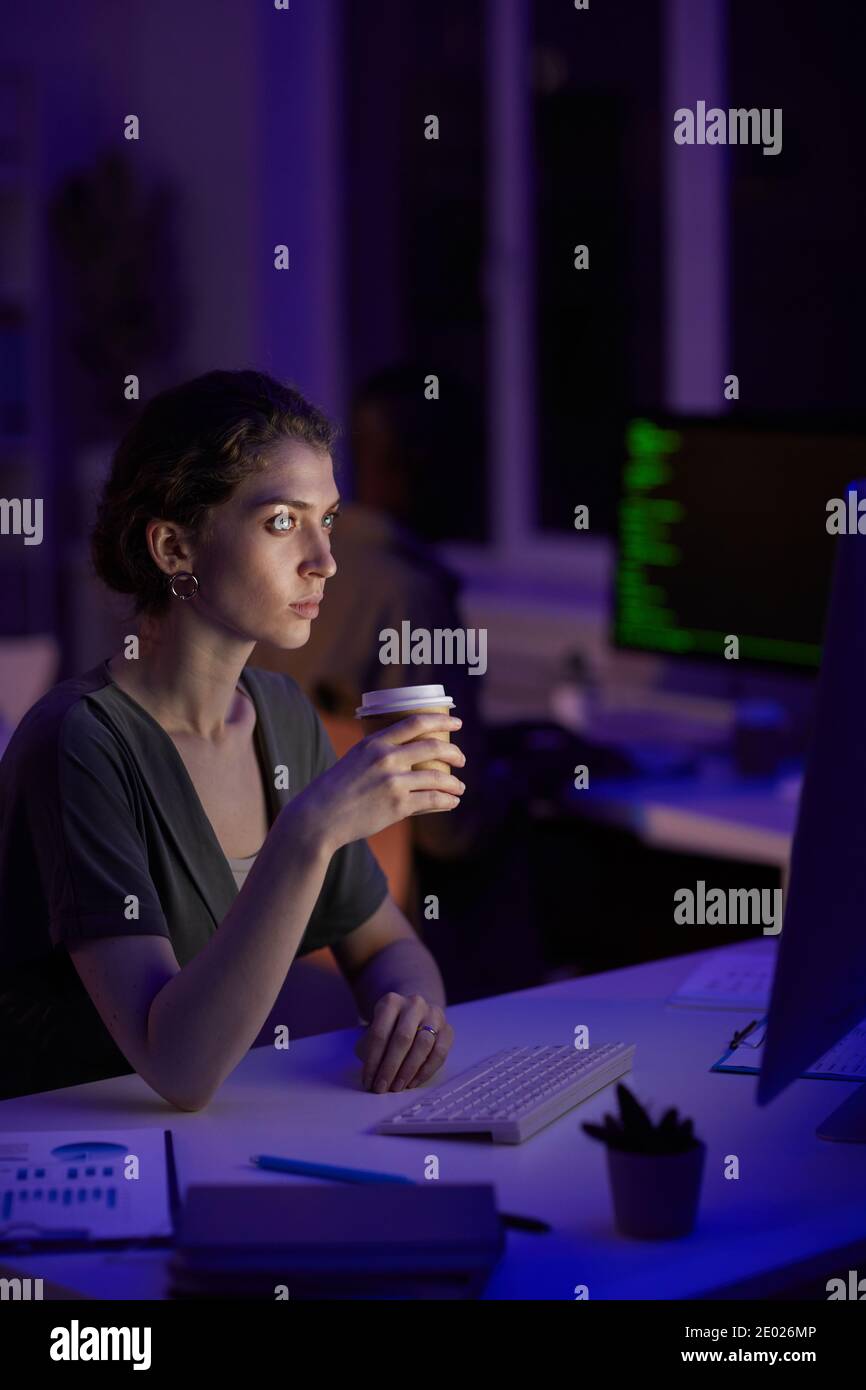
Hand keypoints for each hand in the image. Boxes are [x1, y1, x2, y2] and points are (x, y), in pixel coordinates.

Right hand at [290, 713, 466, 854]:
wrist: (319, 817)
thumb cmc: (335, 790)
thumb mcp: (354, 760)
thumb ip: (378, 754)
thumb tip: (404, 755)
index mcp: (375, 743)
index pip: (416, 723)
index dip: (441, 719)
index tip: (457, 722)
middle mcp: (386, 758)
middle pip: (434, 747)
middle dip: (454, 753)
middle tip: (461, 760)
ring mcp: (394, 782)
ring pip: (437, 778)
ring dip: (454, 783)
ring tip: (459, 788)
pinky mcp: (398, 805)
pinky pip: (432, 800)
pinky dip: (447, 801)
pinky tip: (452, 802)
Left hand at [355, 992, 453, 1091]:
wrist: (413, 1013)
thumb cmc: (388, 1028)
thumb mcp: (374, 1031)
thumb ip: (368, 1048)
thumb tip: (370, 1074)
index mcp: (391, 1001)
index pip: (379, 1033)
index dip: (372, 1061)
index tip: (367, 1081)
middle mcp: (414, 1004)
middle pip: (402, 1038)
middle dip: (390, 1068)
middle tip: (382, 1088)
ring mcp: (434, 1015)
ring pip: (423, 1045)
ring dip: (408, 1071)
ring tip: (397, 1087)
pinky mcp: (448, 1029)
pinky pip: (439, 1053)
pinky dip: (425, 1071)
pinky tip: (413, 1083)